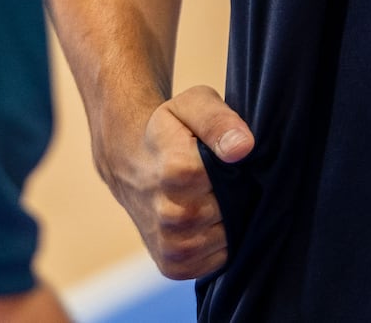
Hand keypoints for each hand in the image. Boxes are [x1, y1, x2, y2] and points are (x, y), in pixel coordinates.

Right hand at [99, 86, 253, 279]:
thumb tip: (242, 148)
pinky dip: (218, 243)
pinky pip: (215, 261)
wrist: (128, 159)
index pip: (231, 180)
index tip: (220, 158)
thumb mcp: (192, 105)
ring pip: (226, 238)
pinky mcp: (171, 265)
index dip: (233, 169)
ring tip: (209, 197)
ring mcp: (168, 244)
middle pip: (231, 211)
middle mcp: (168, 214)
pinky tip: (205, 221)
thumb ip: (219, 120)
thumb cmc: (168, 129)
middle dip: (233, 195)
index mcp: (174, 171)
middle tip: (216, 178)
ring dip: (226, 220)